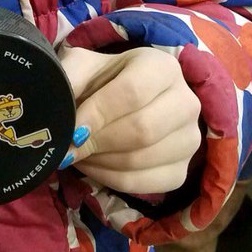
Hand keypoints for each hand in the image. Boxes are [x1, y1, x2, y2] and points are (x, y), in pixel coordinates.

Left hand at [56, 46, 201, 193]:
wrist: (125, 99)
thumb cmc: (104, 80)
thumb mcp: (83, 67)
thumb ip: (70, 78)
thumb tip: (62, 113)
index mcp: (163, 67)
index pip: (133, 92)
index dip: (98, 113)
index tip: (71, 127)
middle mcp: (187, 102)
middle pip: (142, 130)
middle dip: (98, 141)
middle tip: (71, 144)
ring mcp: (190, 139)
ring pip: (142, 160)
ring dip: (101, 161)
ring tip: (80, 151)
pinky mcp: (181, 171)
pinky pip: (144, 184)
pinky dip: (110, 179)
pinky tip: (94, 165)